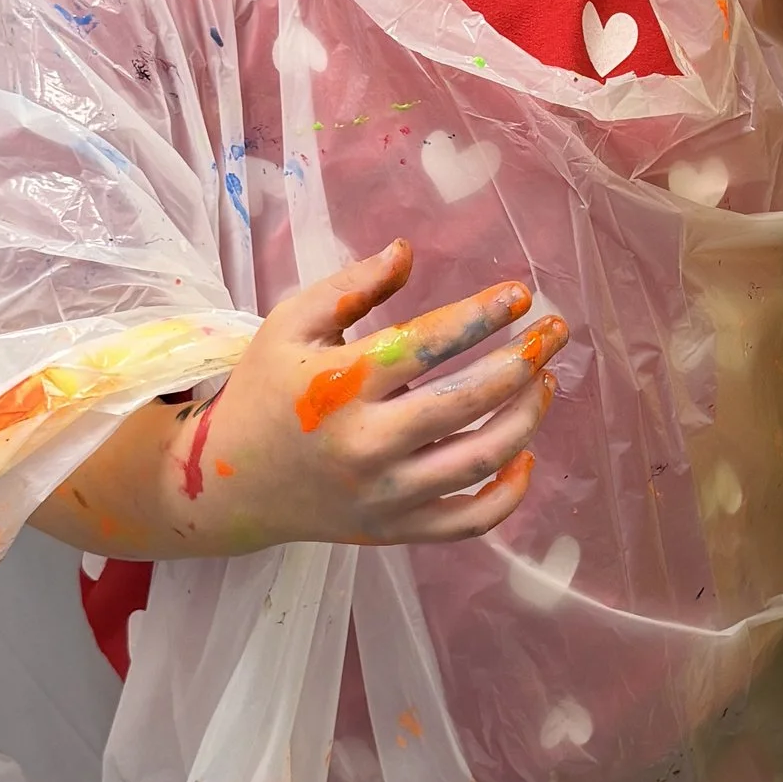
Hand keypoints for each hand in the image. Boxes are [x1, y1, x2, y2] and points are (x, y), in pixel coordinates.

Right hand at [37, 239, 564, 557]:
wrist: (226, 484)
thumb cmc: (264, 391)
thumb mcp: (290, 326)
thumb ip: (350, 287)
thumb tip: (408, 251)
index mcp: (341, 386)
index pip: (428, 344)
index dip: (482, 316)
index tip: (521, 296)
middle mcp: (367, 444)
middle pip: (468, 401)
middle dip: (524, 361)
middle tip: (557, 332)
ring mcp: (385, 495)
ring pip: (480, 460)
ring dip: (527, 417)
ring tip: (546, 381)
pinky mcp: (394, 531)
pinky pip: (469, 521)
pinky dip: (509, 495)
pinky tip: (526, 456)